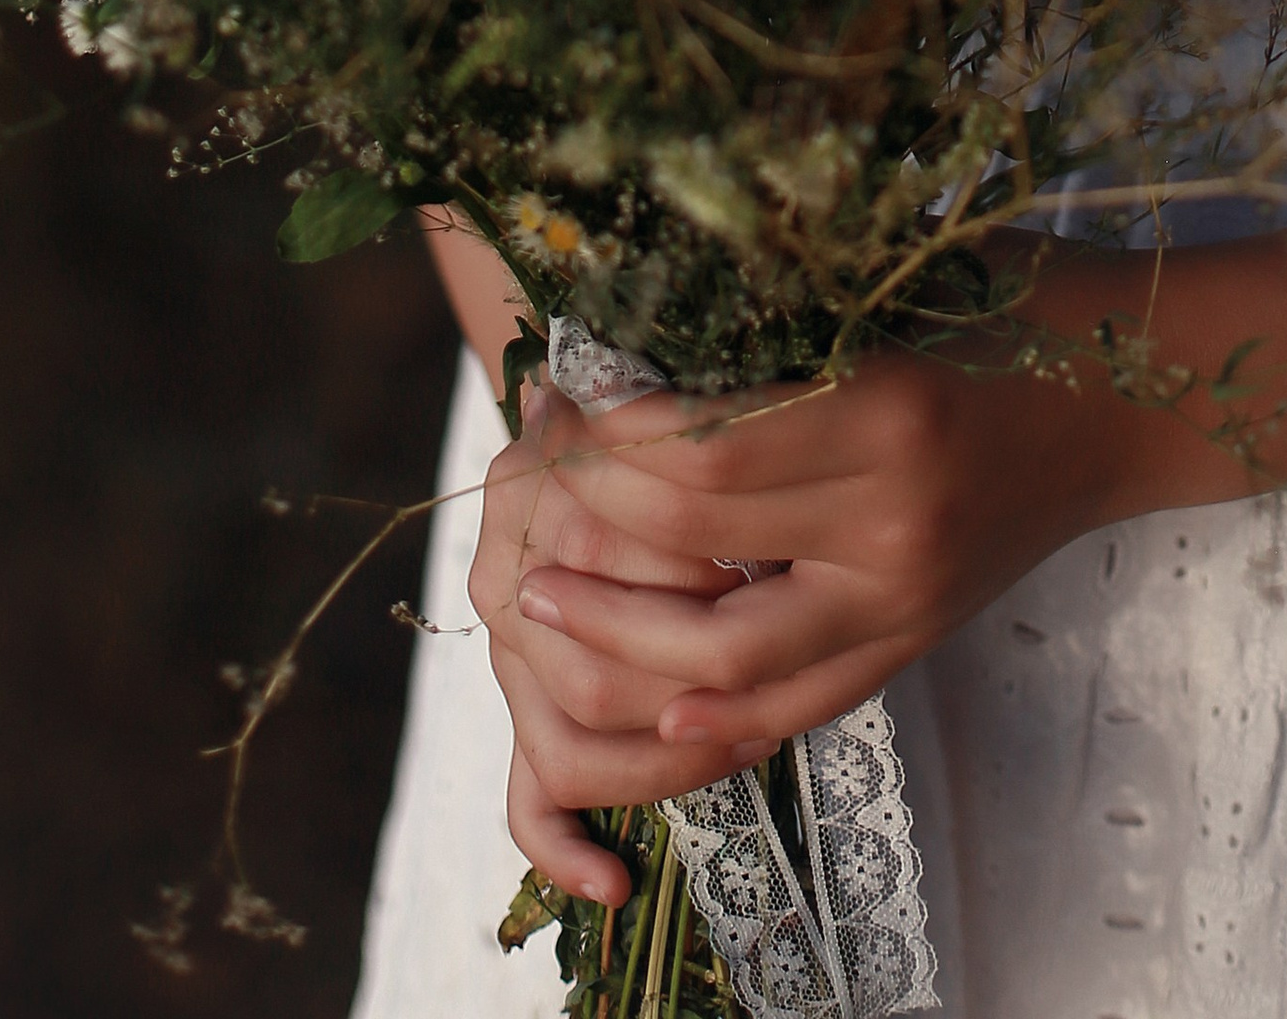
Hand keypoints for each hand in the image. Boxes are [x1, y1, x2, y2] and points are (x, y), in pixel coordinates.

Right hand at [472, 383, 783, 909]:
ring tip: (752, 741)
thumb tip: (688, 437)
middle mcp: (507, 576)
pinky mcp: (522, 706)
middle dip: (692, 686)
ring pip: (572, 743)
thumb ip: (677, 427)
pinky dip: (564, 850)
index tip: (774, 579)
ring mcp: (508, 651)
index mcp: (531, 491)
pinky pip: (527, 798)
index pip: (606, 564)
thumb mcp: (666, 403)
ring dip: (667, 760)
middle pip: (591, 667)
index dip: (697, 584)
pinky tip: (614, 883)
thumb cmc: (653, 412)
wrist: (594, 410)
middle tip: (780, 678)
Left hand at [493, 327, 1134, 776]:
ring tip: (540, 596)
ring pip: (726, 662)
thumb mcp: (902, 274)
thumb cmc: (1016, 303)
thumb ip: (783, 298)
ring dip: (618, 636)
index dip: (610, 437)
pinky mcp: (913, 645)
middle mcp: (893, 528)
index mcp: (889, 415)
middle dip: (593, 521)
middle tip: (526, 483)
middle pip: (697, 551)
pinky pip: (794, 706)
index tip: (560, 395)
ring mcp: (905, 604)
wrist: (1132, 401)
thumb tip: (636, 302)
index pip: (702, 455)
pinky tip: (642, 700)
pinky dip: (710, 713)